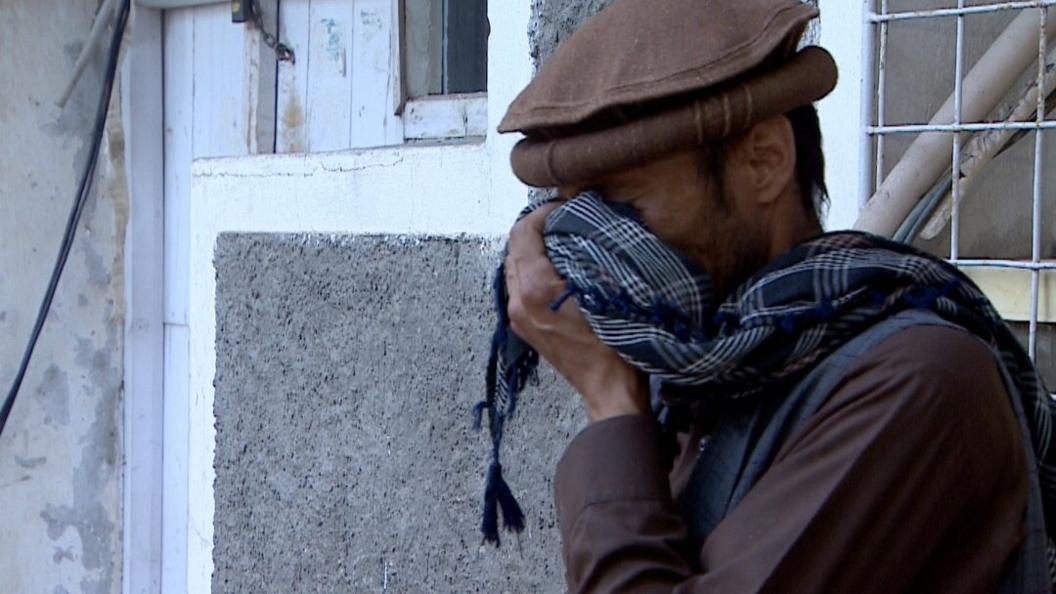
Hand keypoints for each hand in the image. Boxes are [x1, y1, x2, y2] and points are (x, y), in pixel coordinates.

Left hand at [505, 202, 650, 422]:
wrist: (608, 388)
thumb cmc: (615, 343)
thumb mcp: (606, 290)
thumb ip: (586, 254)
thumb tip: (579, 223)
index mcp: (535, 288)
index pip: (524, 233)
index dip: (543, 213)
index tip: (565, 207)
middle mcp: (518, 300)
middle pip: (514, 247)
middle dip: (536, 229)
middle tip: (565, 220)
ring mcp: (517, 315)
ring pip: (514, 266)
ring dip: (533, 249)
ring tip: (562, 241)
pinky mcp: (522, 326)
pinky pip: (518, 285)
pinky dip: (531, 268)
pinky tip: (557, 268)